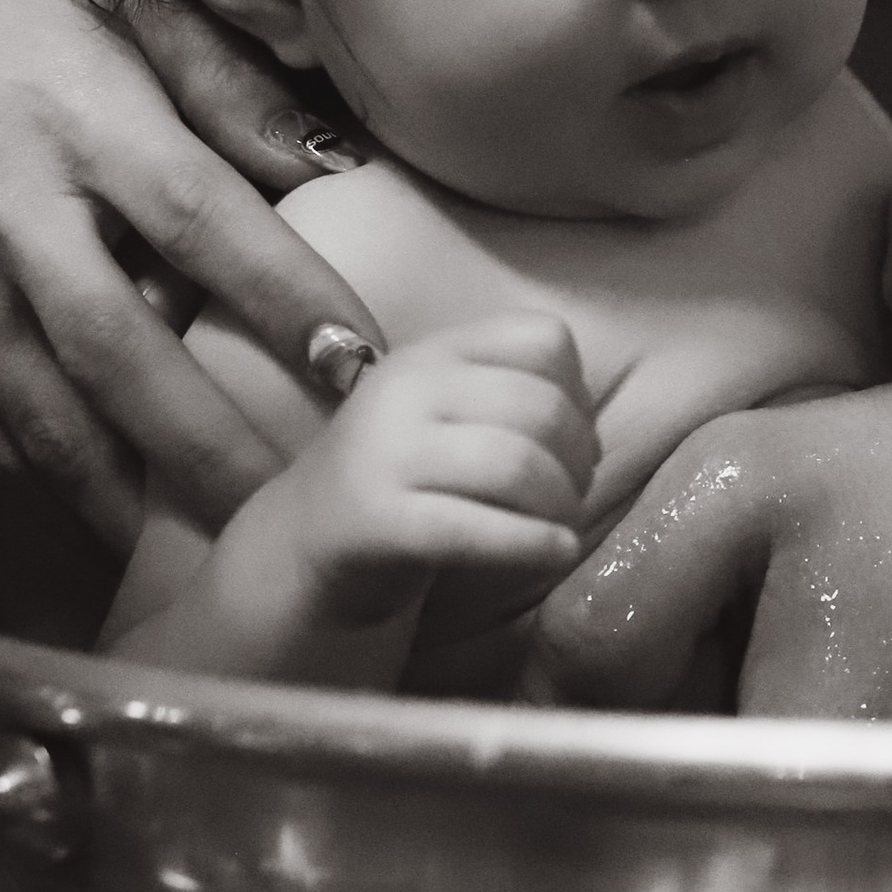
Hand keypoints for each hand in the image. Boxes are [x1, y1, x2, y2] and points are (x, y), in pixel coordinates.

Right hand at [0, 0, 383, 541]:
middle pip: (116, 350)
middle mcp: (4, 200)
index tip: (360, 371)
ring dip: (131, 497)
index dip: (283, 300)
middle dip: (210, 446)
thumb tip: (344, 163)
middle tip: (298, 508)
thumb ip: (232, 82)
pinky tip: (115, 519)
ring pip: (41, 414)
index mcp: (77, 109)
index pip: (199, 218)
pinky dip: (49, 482)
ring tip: (216, 549)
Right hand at [237, 316, 595, 633]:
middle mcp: (405, 390)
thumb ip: (506, 396)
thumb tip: (588, 428)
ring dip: (562, 504)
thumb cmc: (401, 480)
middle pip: (542, 407)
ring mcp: (384, 453)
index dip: (578, 392)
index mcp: (431, 354)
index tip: (571, 441)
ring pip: (516, 464)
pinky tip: (556, 553)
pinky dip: (533, 544)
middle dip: (578, 460)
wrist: (303, 544)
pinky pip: (475, 528)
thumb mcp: (444, 414)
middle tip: (571, 495)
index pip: (541, 338)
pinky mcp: (377, 521)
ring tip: (561, 528)